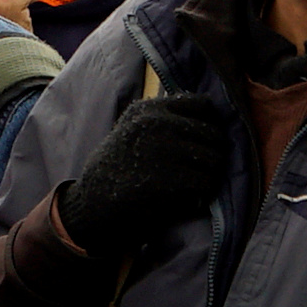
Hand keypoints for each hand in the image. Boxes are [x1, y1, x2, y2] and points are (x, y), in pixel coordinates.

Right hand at [57, 94, 225, 257]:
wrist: (93, 202)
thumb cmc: (120, 166)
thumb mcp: (135, 129)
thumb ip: (166, 118)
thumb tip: (213, 115)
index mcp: (151, 108)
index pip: (203, 105)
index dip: (210, 124)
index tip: (205, 142)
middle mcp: (157, 123)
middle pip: (213, 134)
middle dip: (213, 153)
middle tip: (202, 170)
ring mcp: (161, 149)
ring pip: (214, 159)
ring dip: (210, 175)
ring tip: (197, 185)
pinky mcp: (166, 178)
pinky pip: (205, 182)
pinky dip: (203, 194)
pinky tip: (191, 198)